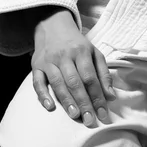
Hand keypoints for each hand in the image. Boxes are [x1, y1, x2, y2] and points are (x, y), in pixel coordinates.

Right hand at [30, 7, 115, 126]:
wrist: (53, 26)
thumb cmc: (77, 44)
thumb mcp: (94, 53)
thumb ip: (103, 74)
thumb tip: (111, 96)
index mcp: (82, 52)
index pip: (91, 77)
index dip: (97, 96)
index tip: (102, 113)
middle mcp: (65, 56)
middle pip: (75, 82)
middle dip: (83, 102)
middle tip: (89, 120)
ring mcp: (49, 61)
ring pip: (58, 83)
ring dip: (66, 101)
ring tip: (75, 116)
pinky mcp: (36, 65)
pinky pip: (37, 82)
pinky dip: (43, 95)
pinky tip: (50, 107)